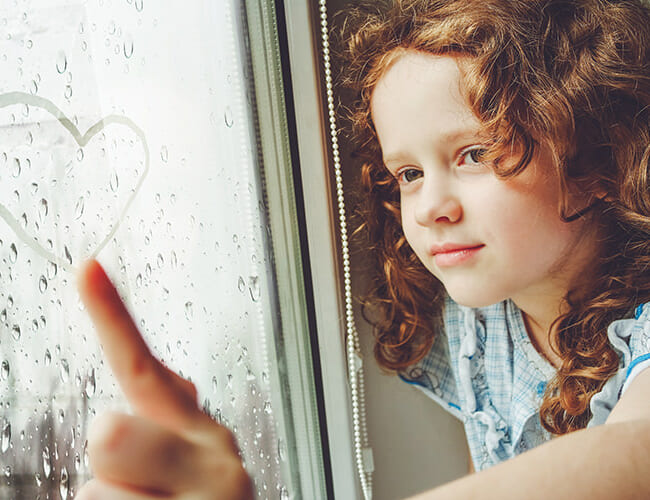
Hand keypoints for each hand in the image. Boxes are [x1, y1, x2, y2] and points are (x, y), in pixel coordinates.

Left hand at [75, 260, 253, 499]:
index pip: (147, 370)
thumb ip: (170, 418)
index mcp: (204, 434)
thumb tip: (158, 380)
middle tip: (136, 482)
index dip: (112, 317)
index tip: (85, 268)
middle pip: (108, 433)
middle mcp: (215, 464)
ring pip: (95, 496)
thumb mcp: (192, 461)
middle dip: (107, 459)